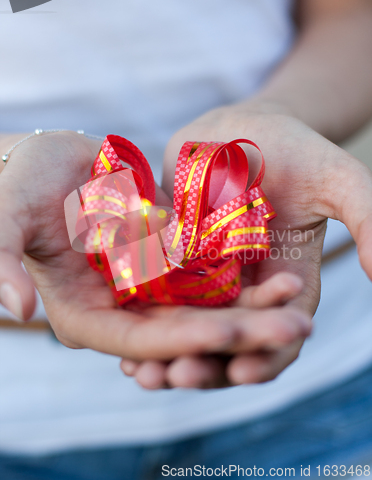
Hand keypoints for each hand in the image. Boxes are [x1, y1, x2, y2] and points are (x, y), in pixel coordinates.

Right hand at [0, 131, 309, 362]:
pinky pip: (207, 273)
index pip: (141, 338)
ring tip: (294, 302)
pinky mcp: (166, 259)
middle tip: (292, 328)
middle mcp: (122, 308)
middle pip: (185, 330)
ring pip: (204, 306)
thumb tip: (14, 308)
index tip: (232, 332)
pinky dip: (238, 275)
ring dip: (249, 306)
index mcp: (85, 314)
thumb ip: (1, 262)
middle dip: (237, 331)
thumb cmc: (17, 184)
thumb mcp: (4, 217)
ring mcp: (148, 286)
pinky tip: (274, 274)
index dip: (186, 337)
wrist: (48, 159)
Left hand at [121, 103, 371, 387]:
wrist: (239, 129)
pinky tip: (119, 336)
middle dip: (204, 365)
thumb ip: (366, 217)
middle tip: (175, 376)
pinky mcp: (171, 261)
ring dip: (165, 354)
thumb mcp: (337, 177)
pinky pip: (155, 299)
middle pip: (227, 342)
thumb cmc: (294, 148)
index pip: (279, 334)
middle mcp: (245, 290)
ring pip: (187, 330)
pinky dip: (141, 320)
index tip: (243, 373)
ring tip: (142, 374)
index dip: (266, 358)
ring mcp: (206, 278)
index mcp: (287, 282)